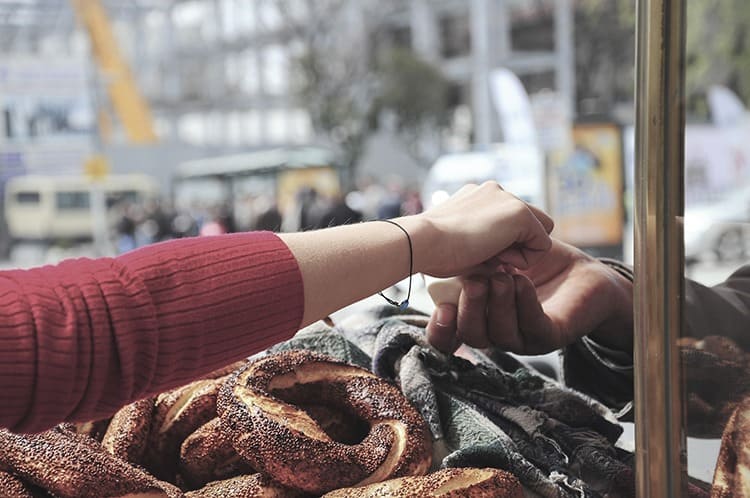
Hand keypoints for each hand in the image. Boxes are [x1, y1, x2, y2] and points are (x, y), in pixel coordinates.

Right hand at [409, 181, 553, 277]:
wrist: (422, 241)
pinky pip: (542, 244)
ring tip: (491, 258)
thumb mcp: (458, 241)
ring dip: (520, 251)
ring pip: (539, 231)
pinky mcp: (520, 214)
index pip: (507, 219)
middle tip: (491, 259)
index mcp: (477, 195)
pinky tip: (498, 259)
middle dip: (517, 244)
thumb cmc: (432, 250)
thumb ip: (482, 243)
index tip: (482, 256)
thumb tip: (503, 261)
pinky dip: (525, 259)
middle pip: (529, 221)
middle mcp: (495, 191)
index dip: (503, 243)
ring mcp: (509, 199)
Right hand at [426, 238, 633, 354]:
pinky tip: (522, 281)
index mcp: (479, 319)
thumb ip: (471, 261)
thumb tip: (440, 249)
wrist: (579, 273)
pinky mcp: (550, 336)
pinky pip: (533, 325)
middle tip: (474, 281)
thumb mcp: (495, 257)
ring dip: (498, 303)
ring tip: (502, 276)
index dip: (440, 329)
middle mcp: (497, 333)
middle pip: (472, 336)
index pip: (449, 338)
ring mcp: (523, 338)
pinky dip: (524, 302)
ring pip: (500, 334)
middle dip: (470, 309)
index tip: (440, 307)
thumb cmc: (534, 265)